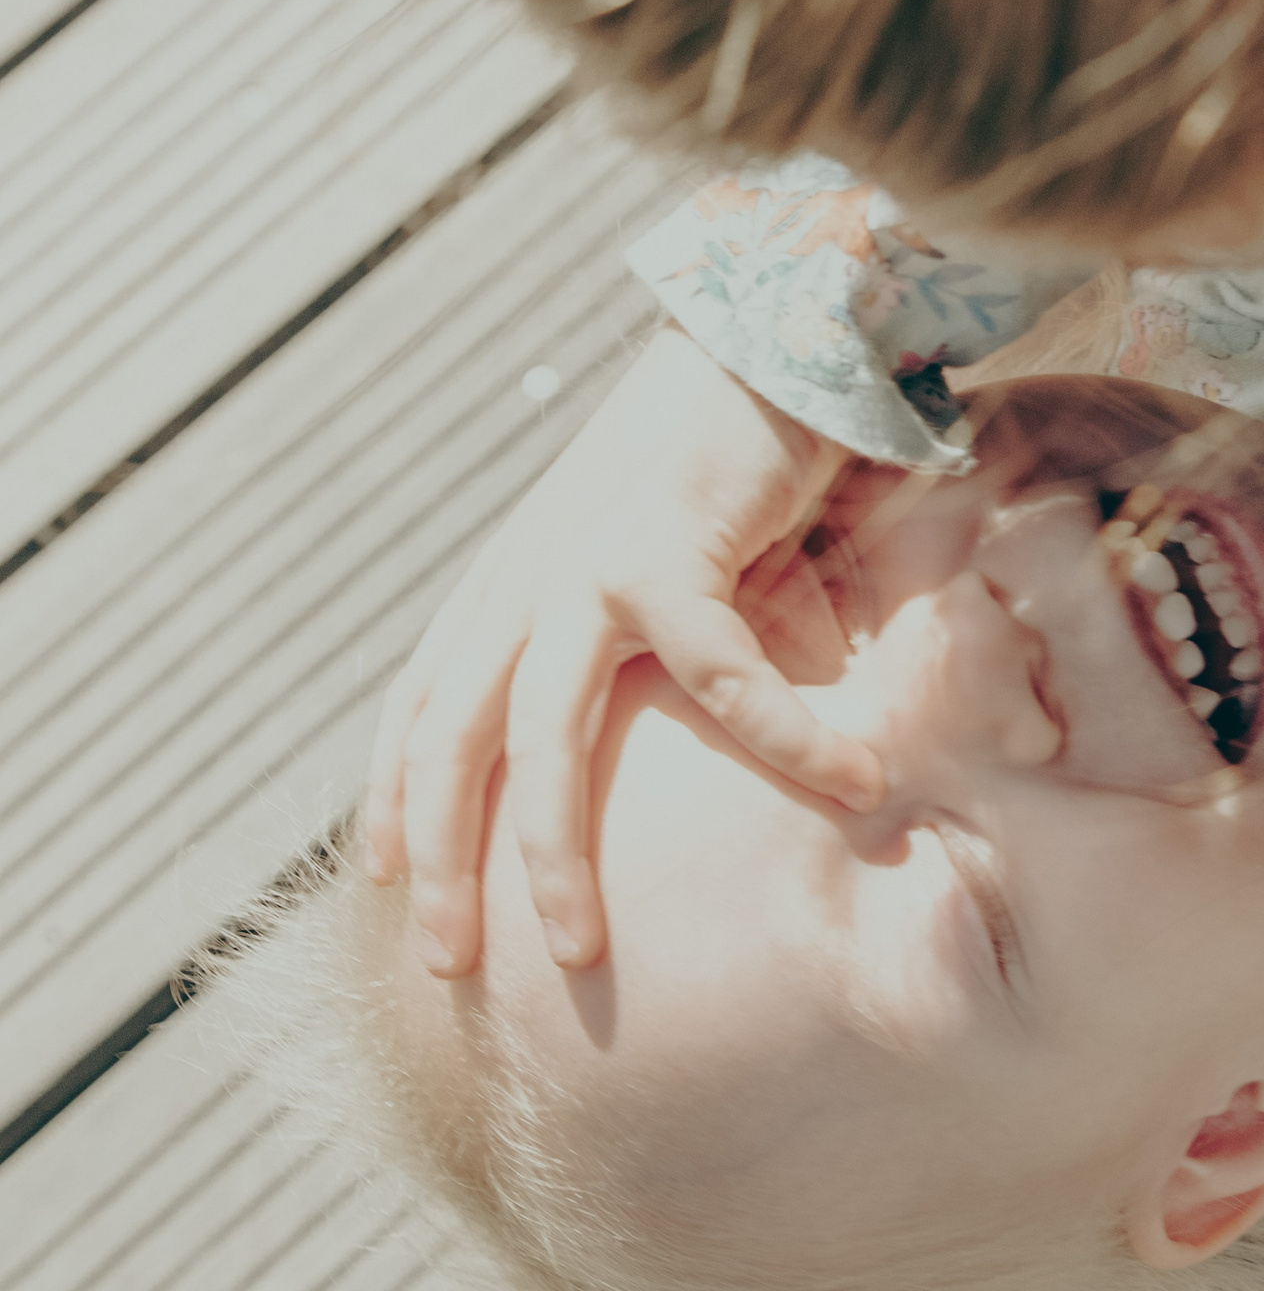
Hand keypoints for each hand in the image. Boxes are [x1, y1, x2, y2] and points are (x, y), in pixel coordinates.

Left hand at [367, 327, 879, 977]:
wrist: (777, 327)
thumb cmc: (739, 452)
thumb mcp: (674, 561)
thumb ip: (667, 642)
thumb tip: (731, 738)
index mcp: (517, 578)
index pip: (422, 701)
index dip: (391, 793)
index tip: (385, 880)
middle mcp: (529, 576)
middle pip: (449, 742)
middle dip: (439, 861)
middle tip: (447, 963)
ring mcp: (587, 561)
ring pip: (539, 736)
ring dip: (551, 853)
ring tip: (578, 948)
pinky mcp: (672, 545)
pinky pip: (723, 673)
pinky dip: (784, 736)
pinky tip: (851, 781)